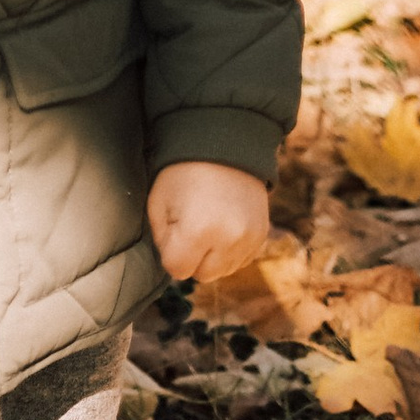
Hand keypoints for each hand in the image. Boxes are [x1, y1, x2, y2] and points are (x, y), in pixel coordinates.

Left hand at [148, 160, 271, 281]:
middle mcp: (229, 240)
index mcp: (198, 230)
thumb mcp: (158, 202)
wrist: (223, 145)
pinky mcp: (262, 236)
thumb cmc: (182, 172)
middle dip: (191, 257)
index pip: (177, 269)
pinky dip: (229, 250)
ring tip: (207, 222)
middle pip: (201, 275)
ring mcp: (250, 240)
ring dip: (211, 256)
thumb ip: (162, 241)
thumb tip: (174, 264)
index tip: (172, 228)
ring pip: (222, 272)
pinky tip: (222, 225)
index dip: (170, 251)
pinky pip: (240, 261)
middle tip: (189, 224)